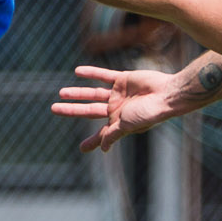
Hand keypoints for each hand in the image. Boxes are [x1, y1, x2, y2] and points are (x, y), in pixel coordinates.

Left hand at [55, 66, 190, 151]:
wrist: (167, 94)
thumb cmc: (149, 113)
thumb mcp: (127, 126)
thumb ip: (113, 134)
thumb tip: (103, 148)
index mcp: (119, 123)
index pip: (101, 133)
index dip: (91, 141)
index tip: (81, 148)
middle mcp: (118, 109)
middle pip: (89, 109)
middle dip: (72, 110)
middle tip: (54, 109)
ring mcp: (120, 94)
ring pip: (93, 93)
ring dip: (78, 92)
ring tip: (61, 92)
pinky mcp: (124, 79)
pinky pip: (104, 75)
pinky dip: (92, 73)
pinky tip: (78, 71)